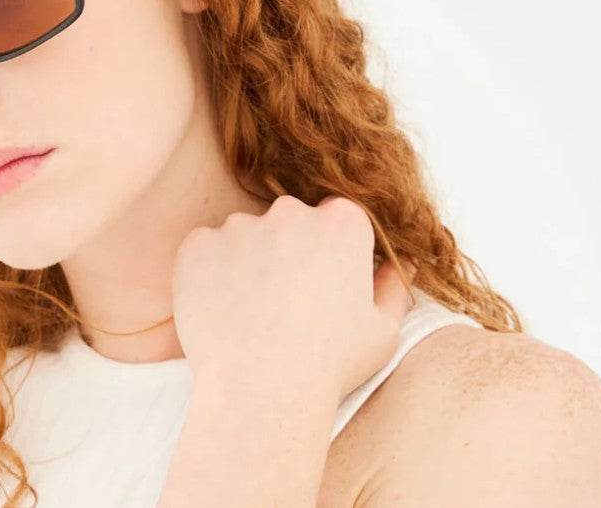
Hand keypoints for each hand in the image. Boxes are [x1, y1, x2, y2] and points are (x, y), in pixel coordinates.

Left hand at [170, 194, 415, 402]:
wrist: (262, 388)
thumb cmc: (329, 364)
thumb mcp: (382, 330)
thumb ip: (392, 287)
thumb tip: (402, 264)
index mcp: (342, 223)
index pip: (335, 218)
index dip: (330, 251)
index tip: (323, 284)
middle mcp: (290, 212)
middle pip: (289, 221)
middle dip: (288, 251)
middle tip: (285, 302)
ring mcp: (240, 225)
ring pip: (245, 235)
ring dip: (247, 261)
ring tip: (252, 313)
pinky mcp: (199, 245)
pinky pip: (204, 249)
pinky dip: (209, 272)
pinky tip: (223, 310)